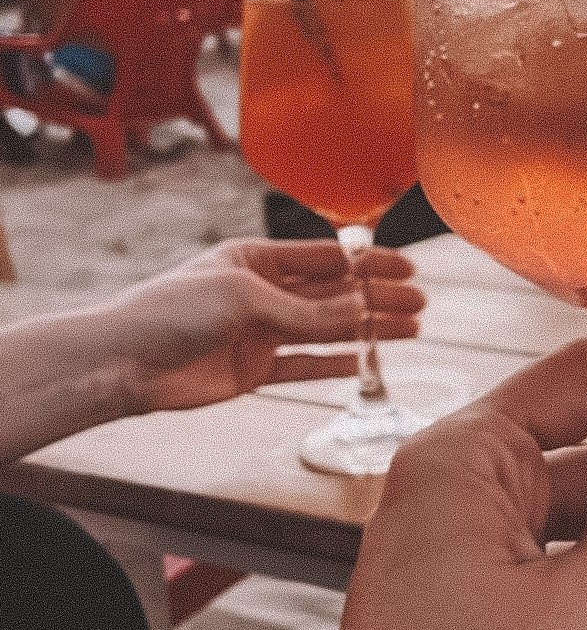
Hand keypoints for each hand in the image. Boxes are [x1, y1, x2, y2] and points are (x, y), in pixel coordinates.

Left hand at [104, 238, 423, 410]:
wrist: (124, 363)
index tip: (406, 271)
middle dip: (376, 299)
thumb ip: (305, 311)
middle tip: (420, 304)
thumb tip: (360, 311)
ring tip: (410, 331)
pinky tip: (367, 361)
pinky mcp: (254, 371)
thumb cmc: (171, 312)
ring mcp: (260, 334)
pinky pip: (305, 366)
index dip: (366, 266)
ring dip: (367, 330)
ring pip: (326, 331)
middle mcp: (261, 294)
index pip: (324, 258)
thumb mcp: (244, 299)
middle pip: (332, 295)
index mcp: (254, 259)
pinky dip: (337, 364)